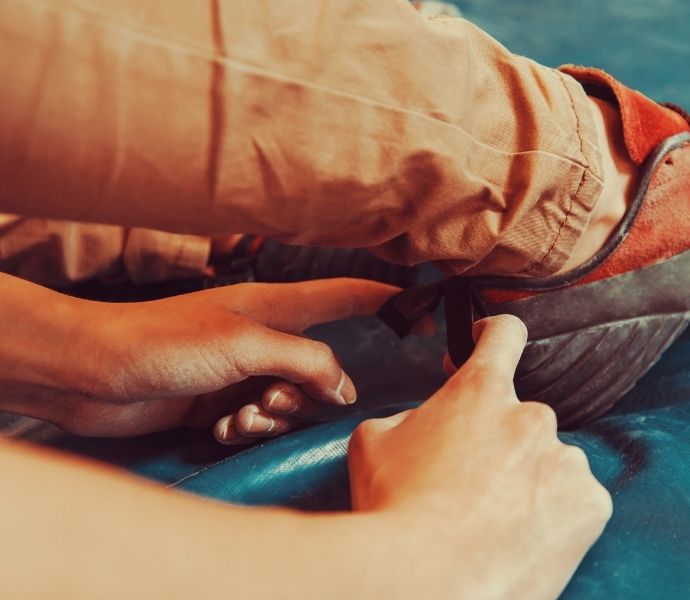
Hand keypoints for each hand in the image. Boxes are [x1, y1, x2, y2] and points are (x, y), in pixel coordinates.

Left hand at [24, 278, 430, 440]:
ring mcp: (244, 371)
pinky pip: (259, 423)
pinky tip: (215, 426)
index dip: (384, 298)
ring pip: (291, 402)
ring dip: (269, 417)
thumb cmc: (166, 343)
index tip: (421, 308)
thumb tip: (345, 388)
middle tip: (270, 399)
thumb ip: (306, 363)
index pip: (344, 295)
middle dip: (305, 395)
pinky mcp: (222, 403)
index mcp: (275, 306)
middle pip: (321, 369)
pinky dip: (244, 430)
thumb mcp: (248, 347)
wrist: (92, 374)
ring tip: (236, 415)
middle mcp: (265, 337)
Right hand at [347, 315, 612, 598]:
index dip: (494, 334)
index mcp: (483, 391)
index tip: (488, 343)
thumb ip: (410, 416)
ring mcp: (567, 460)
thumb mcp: (374, 441)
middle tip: (470, 485)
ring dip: (529, 482)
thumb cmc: (394, 508)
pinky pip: (576, 502)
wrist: (427, 579)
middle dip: (500, 444)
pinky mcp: (590, 505)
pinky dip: (555, 517)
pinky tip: (521, 538)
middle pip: (522, 419)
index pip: (504, 334)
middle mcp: (533, 416)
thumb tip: (425, 421)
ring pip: (551, 463)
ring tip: (493, 522)